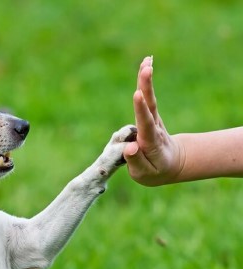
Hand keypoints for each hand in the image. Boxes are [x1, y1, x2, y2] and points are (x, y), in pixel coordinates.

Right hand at [123, 57, 184, 185]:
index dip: (141, 110)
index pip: (146, 125)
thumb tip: (130, 147)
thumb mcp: (145, 174)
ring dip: (146, 80)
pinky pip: (147, 97)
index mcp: (151, 143)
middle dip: (147, 87)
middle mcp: (154, 128)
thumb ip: (136, 161)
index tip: (137, 95)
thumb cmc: (155, 171)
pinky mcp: (150, 114)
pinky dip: (145, 81)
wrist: (172, 163)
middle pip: (150, 106)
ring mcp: (153, 119)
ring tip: (146, 61)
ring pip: (150, 98)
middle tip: (146, 69)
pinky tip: (145, 64)